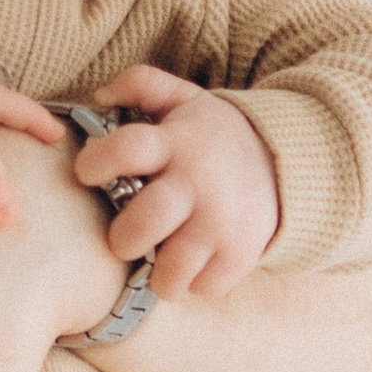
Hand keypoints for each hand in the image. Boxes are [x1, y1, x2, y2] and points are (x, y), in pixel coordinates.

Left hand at [75, 64, 279, 298]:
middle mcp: (198, 184)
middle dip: (123, 238)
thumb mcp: (184, 98)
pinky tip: (189, 266)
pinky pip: (203, 286)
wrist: (284, 162)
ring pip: (173, 268)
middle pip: (146, 221)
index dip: (97, 162)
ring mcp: (221, 222)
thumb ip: (141, 84)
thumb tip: (99, 95)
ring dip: (156, 273)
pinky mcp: (241, 253)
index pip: (127, 149)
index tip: (87, 173)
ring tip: (157, 260)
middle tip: (126, 238)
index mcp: (177, 143)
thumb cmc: (214, 136)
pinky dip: (191, 284)